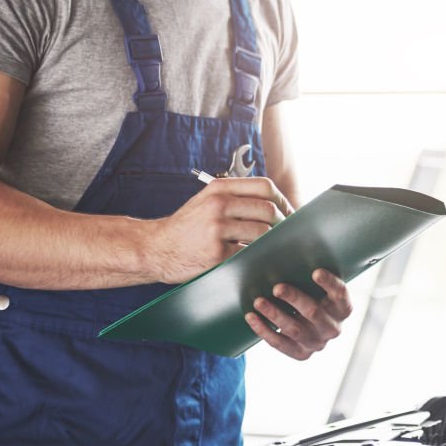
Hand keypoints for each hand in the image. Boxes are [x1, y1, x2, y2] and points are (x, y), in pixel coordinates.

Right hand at [147, 177, 293, 282]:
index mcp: (219, 189)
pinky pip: (249, 253)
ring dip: (272, 242)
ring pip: (262, 233)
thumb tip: (276, 206)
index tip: (289, 213)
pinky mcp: (216, 253)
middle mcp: (218, 205)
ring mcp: (217, 228)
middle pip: (267, 209)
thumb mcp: (207, 201)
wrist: (156, 248)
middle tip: (287, 234)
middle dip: (283, 223)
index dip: (282, 200)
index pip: (264, 186)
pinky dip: (258, 257)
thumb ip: (236, 198)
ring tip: (273, 247)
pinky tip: (258, 259)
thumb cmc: (187, 227)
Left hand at [245, 269, 351, 359]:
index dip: (329, 284)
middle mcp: (333, 328)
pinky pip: (280, 344)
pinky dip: (264, 330)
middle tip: (277, 287)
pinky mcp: (301, 354)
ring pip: (294, 329)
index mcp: (343, 308)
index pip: (340, 295)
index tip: (315, 272)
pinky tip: (251, 317)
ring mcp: (317, 343)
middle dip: (295, 299)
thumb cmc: (310, 294)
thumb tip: (287, 249)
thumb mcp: (316, 286)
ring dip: (275, 314)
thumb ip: (309, 274)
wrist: (309, 325)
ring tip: (258, 301)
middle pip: (314, 313)